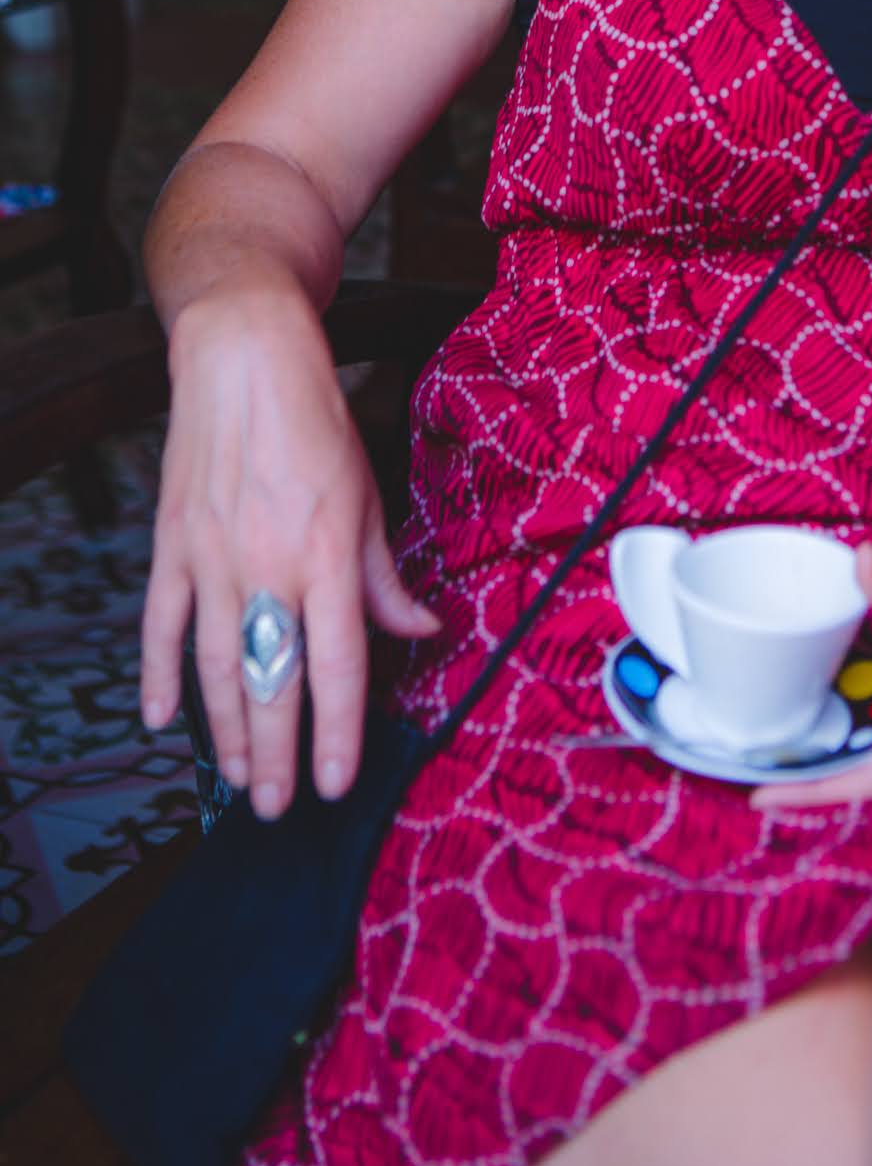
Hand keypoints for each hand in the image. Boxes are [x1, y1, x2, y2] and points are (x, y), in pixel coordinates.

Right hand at [140, 280, 439, 820]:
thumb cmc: (314, 421)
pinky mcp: (171, 546)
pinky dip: (159, 675)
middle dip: (277, 754)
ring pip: (216, 667)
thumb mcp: (366, 495)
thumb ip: (383, 576)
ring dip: (225, 730)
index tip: (338, 782)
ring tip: (236, 778)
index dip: (339, 731)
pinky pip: (160, 626)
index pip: (338, 664)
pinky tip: (162, 718)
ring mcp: (210, 558)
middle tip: (277, 807)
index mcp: (325, 554)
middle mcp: (266, 564)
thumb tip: (420, 629)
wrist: (244, 358)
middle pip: (272, 682)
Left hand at [748, 542, 871, 810]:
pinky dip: (844, 681)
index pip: (869, 777)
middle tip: (737, 749)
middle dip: (802, 761)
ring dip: (820, 721)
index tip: (761, 796)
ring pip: (863, 725)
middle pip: (856, 759)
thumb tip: (856, 563)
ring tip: (757, 712)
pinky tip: (806, 661)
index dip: (816, 792)